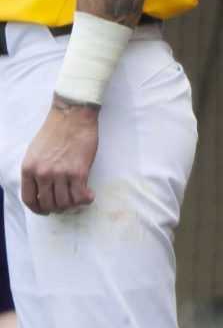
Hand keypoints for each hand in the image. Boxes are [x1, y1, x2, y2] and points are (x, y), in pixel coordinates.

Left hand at [20, 99, 98, 215]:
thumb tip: (44, 187)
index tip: (46, 210)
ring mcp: (60, 174)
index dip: (39, 209)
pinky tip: (89, 195)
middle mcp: (42, 173)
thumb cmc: (55, 131)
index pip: (30, 199)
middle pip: (48, 203)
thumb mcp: (35, 152)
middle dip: (58, 208)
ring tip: (78, 198)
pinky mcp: (78, 172)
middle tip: (66, 204)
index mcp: (29, 168)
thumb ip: (37, 170)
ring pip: (65, 203)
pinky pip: (80, 196)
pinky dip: (85, 199)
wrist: (72, 116)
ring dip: (73, 204)